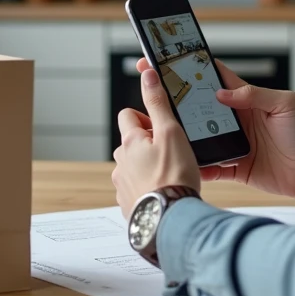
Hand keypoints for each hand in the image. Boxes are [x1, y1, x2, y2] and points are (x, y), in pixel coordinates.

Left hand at [111, 66, 200, 218]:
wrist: (171, 221)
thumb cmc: (174, 176)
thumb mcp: (171, 132)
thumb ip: (158, 103)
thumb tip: (147, 75)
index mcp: (129, 143)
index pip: (128, 116)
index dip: (145, 117)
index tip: (162, 127)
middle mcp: (120, 163)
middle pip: (131, 143)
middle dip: (149, 145)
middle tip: (172, 152)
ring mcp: (123, 186)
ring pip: (133, 168)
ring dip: (148, 168)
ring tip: (171, 175)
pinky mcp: (129, 206)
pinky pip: (136, 190)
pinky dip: (148, 189)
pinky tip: (165, 193)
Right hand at [134, 58, 294, 201]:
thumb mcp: (285, 105)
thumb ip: (254, 95)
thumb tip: (222, 92)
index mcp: (246, 98)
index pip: (213, 77)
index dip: (189, 67)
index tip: (165, 60)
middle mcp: (235, 118)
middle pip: (198, 107)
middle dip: (175, 100)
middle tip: (152, 97)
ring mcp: (233, 143)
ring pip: (199, 136)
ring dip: (182, 135)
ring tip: (160, 131)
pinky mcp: (235, 167)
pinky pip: (211, 166)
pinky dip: (197, 165)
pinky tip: (182, 164)